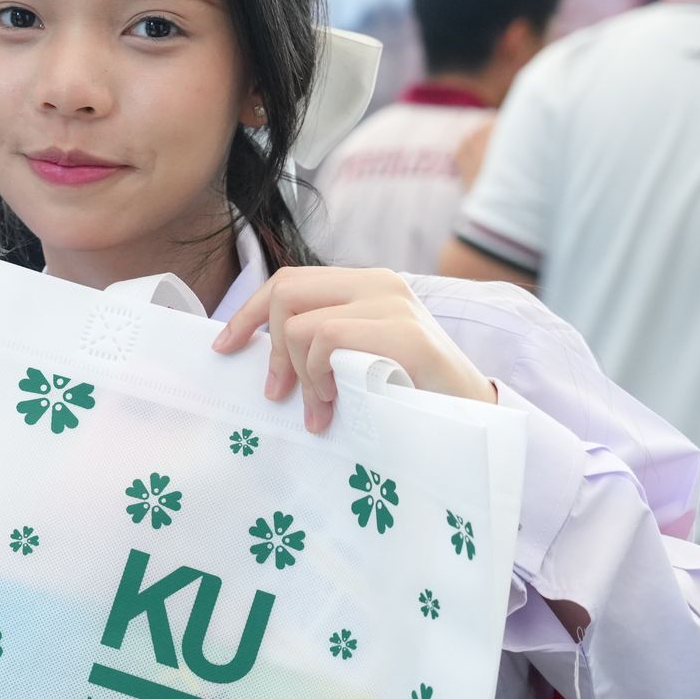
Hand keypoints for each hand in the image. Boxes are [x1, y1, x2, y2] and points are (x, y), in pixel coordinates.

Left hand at [213, 265, 495, 433]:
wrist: (474, 418)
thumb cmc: (409, 393)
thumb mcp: (358, 358)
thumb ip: (323, 343)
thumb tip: (260, 354)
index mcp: (365, 285)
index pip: (289, 280)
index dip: (248, 313)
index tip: (225, 348)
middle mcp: (379, 283)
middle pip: (285, 293)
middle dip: (268, 348)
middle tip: (277, 395)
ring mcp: (393, 305)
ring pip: (302, 324)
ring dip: (300, 377)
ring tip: (319, 411)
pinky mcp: (404, 334)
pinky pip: (328, 340)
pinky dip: (318, 378)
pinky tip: (334, 406)